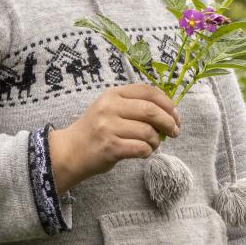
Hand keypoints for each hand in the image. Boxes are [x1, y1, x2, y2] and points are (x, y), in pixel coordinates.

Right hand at [49, 85, 180, 194]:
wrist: (70, 151)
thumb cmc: (96, 131)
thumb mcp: (110, 109)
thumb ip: (134, 105)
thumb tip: (169, 112)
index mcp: (113, 95)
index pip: (148, 91)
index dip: (167, 103)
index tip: (175, 115)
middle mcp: (110, 108)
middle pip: (151, 111)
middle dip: (169, 122)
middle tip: (174, 132)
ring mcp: (108, 128)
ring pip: (148, 132)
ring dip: (156, 141)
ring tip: (153, 145)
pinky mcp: (110, 147)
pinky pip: (141, 148)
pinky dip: (148, 152)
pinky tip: (143, 152)